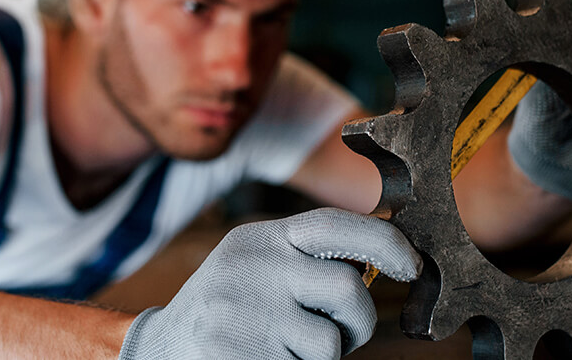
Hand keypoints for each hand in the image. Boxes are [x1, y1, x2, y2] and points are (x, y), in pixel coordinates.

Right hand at [118, 208, 421, 358]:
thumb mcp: (256, 266)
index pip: (334, 225)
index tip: (412, 264)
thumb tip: (379, 262)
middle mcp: (254, 267)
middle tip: (340, 335)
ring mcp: (246, 313)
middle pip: (348, 289)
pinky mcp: (240, 356)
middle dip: (358, 322)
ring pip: (329, 345)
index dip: (385, 241)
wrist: (159, 351)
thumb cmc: (227, 310)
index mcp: (262, 239)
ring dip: (321, 358)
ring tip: (284, 349)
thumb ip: (306, 261)